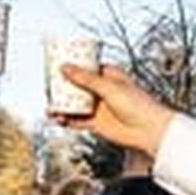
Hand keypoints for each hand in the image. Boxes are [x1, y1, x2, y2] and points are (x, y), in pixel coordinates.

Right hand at [54, 64, 176, 157]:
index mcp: (108, 75)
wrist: (149, 131)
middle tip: (46, 87)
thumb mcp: (109, 87)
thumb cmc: (136, 104)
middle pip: (77, 86)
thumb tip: (64, 67)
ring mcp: (99, 107)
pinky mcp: (97, 124)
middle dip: (62, 88)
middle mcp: (102, 90)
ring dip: (61, 106)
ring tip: (49, 107)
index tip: (54, 63)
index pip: (86, 67)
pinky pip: (77, 121)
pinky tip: (57, 119)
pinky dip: (66, 120)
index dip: (71, 66)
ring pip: (75, 104)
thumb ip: (85, 79)